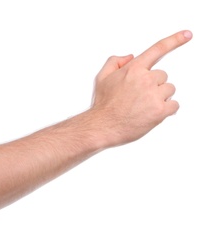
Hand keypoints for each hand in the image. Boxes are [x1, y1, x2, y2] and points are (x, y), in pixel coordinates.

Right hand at [91, 30, 191, 146]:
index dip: (174, 40)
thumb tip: (130, 57)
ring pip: (169, 90)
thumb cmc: (103, 104)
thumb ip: (115, 62)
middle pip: (162, 76)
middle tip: (139, 96)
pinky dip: (167, 109)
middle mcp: (145, 79)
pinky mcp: (160, 111)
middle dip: (154, 84)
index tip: (187, 34)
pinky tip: (152, 113)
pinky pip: (174, 105)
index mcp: (133, 69)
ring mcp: (154, 95)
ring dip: (160, 97)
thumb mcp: (102, 77)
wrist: (103, 126)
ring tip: (143, 106)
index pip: (157, 50)